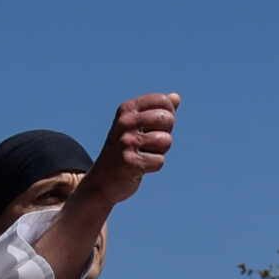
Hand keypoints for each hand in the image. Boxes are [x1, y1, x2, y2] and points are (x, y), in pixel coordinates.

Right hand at [79, 93, 178, 208]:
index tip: (154, 127)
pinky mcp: (130, 162)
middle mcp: (125, 123)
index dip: (168, 114)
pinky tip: (140, 167)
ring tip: (144, 154)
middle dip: (165, 133)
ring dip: (160, 151)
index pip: (163, 101)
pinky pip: (159, 161)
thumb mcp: (136, 126)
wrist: (102, 181)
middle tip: (149, 143)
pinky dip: (153, 166)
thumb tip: (176, 97)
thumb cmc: (124, 150)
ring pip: (165, 140)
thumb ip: (156, 110)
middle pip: (167, 119)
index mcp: (127, 109)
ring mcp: (126, 142)